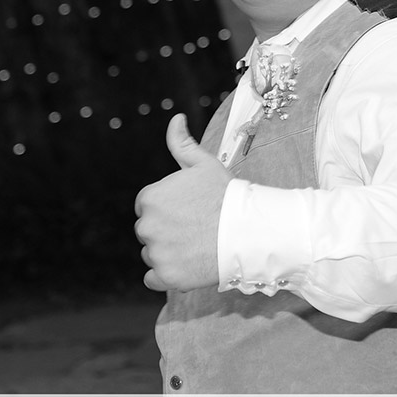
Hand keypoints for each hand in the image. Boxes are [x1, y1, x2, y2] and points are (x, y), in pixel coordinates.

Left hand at [134, 114, 231, 291]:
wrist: (249, 231)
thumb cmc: (227, 195)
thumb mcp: (204, 163)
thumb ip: (182, 142)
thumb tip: (176, 119)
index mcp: (150, 198)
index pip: (148, 205)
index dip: (169, 207)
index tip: (189, 210)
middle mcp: (147, 226)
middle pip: (149, 230)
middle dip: (167, 229)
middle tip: (196, 227)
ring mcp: (156, 253)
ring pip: (153, 253)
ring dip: (168, 251)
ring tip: (197, 244)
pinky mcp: (166, 277)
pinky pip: (153, 277)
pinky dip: (166, 273)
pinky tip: (187, 263)